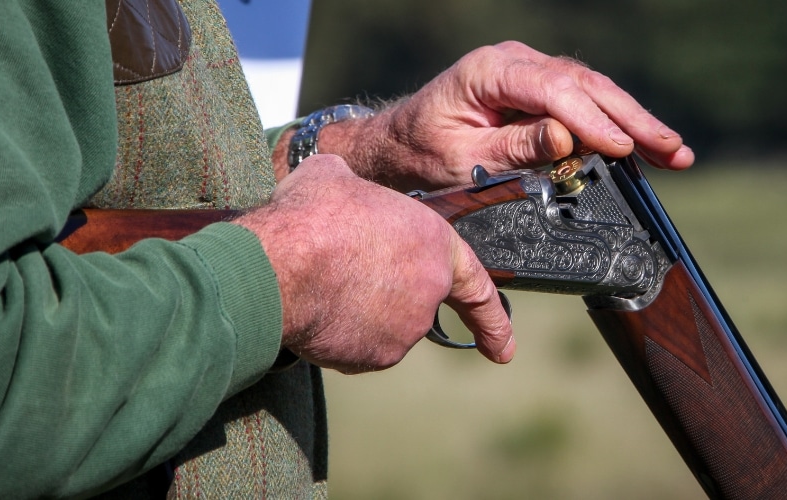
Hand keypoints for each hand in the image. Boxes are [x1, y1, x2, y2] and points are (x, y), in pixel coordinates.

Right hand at [236, 155, 514, 373]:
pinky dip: (339, 333)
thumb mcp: (337, 177)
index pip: (477, 287)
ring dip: (359, 309)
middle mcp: (428, 293)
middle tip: (343, 271)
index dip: (493, 321)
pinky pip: (356, 347)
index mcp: (435, 246)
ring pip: (383, 324)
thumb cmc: (314, 216)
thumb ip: (357, 189)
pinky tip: (314, 306)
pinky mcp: (370, 357)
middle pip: (413, 298)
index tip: (504, 351)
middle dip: (384, 292)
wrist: (281, 265)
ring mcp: (402, 331)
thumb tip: (339, 183)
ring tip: (321, 280)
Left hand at [318, 41, 693, 191]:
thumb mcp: (459, 160)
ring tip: (673, 152)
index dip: (591, 120)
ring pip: (592, 91)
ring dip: (634, 122)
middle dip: (632, 120)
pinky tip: (643, 147)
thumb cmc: (420, 154)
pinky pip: (583, 104)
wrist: (399, 145)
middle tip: (672, 150)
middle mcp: (514, 64)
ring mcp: (528, 74)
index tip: (622, 149)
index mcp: (489, 72)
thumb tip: (567, 140)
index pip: (553, 90)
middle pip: (584, 84)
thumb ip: (513, 150)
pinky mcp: (537, 92)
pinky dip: (614, 126)